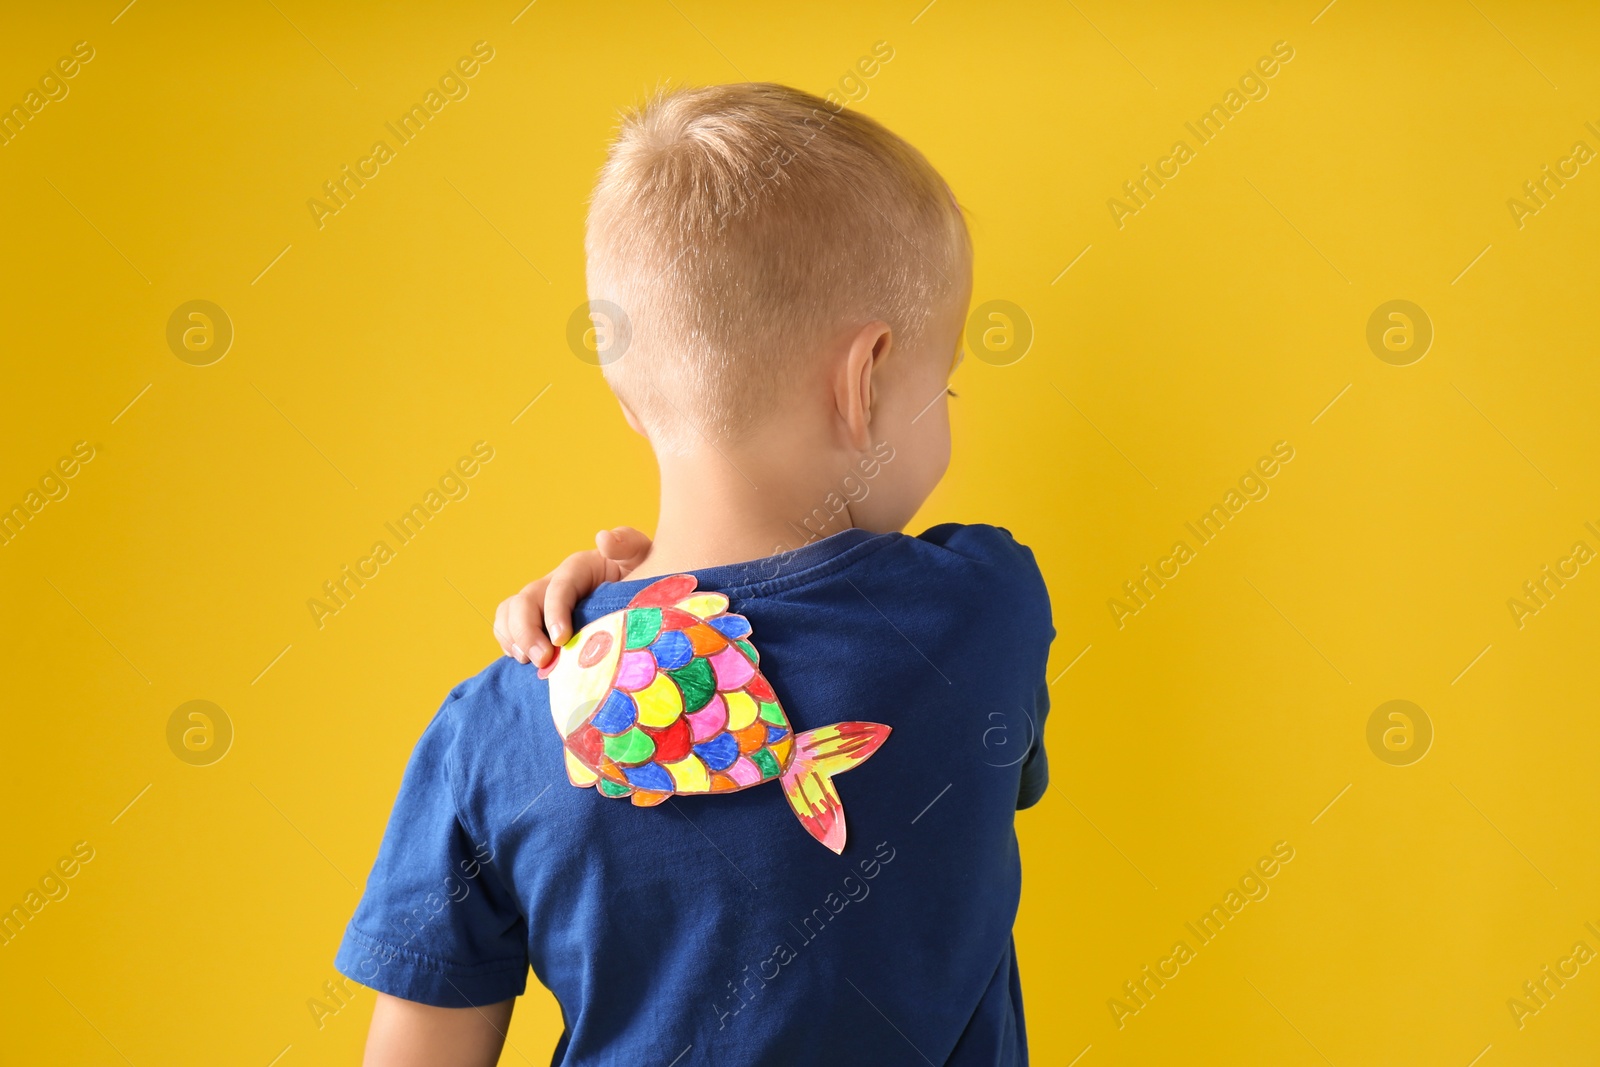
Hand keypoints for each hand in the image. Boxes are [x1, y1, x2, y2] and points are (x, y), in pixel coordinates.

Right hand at [493, 527, 651, 666]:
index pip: (558, 587)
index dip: (554, 612)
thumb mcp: (641, 556)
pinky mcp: (536, 620)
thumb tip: (603, 538)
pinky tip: (523, 661)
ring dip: (514, 638)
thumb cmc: (642, 576)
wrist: (639, 595)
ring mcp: (542, 602)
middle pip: (525, 601)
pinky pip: (507, 626)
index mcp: (578, 568)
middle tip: (543, 661)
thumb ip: (627, 544)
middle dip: (527, 632)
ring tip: (531, 663)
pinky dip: (508, 643)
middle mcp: (554, 583)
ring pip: (510, 612)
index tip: (560, 639)